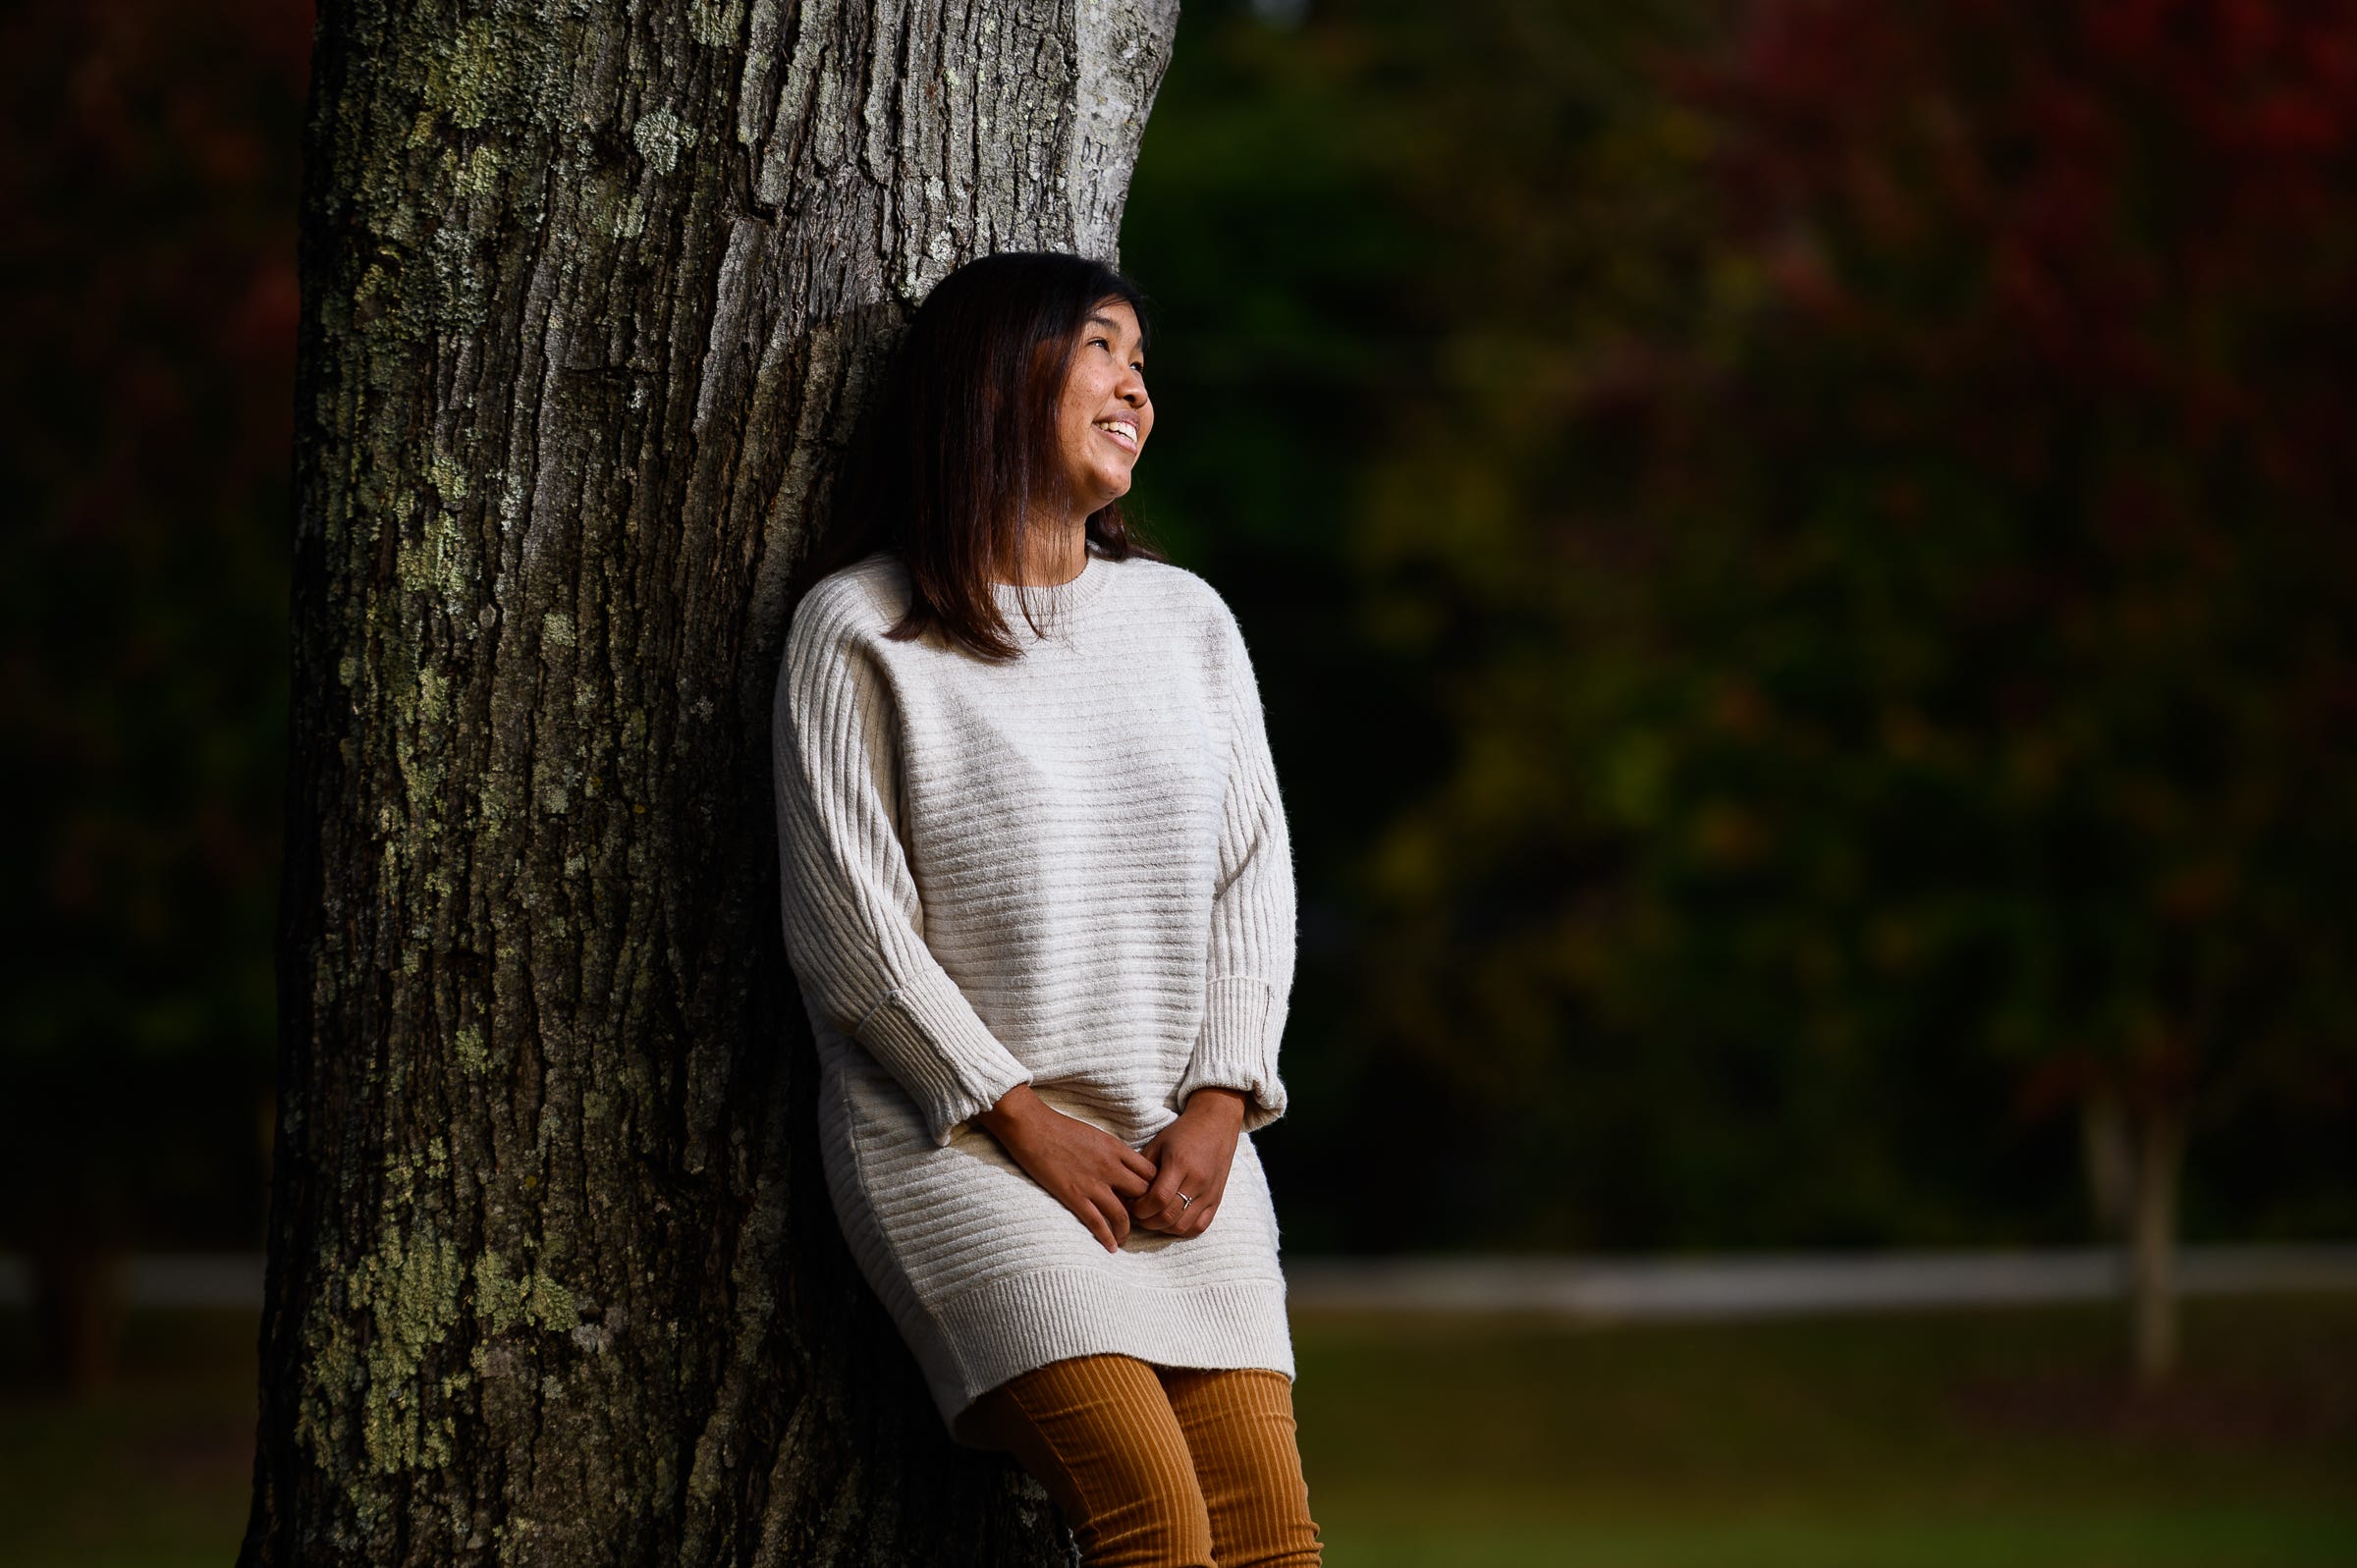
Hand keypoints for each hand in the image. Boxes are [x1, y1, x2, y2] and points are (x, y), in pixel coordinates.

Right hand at [977, 1084, 1159, 1252]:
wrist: (1031, 1127)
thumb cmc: (1060, 1127)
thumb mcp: (1096, 1135)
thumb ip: (1112, 1153)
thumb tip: (1121, 1169)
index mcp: (1116, 1149)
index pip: (1150, 1172)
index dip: (1153, 1187)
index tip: (1147, 1197)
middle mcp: (1110, 1167)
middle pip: (1142, 1194)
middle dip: (1144, 1209)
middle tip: (1138, 1220)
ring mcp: (1092, 1183)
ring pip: (1122, 1214)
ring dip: (1126, 1230)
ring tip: (1123, 1239)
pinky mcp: (1073, 1196)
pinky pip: (1097, 1223)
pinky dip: (1107, 1238)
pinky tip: (1110, 1247)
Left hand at [1129, 1087, 1246, 1237]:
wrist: (1216, 1124)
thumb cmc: (1182, 1133)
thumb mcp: (1158, 1144)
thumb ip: (1142, 1170)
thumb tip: (1124, 1194)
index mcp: (1180, 1163)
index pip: (1157, 1199)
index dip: (1140, 1208)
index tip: (1131, 1204)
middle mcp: (1197, 1181)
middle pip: (1169, 1216)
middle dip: (1147, 1221)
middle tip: (1138, 1214)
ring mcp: (1209, 1193)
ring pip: (1183, 1226)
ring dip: (1163, 1228)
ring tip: (1153, 1217)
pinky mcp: (1217, 1200)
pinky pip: (1200, 1227)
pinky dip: (1182, 1229)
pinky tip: (1171, 1220)